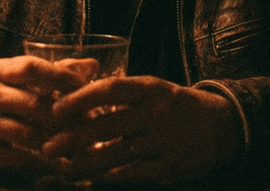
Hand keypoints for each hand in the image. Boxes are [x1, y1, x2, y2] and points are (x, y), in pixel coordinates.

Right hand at [0, 56, 87, 176]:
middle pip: (34, 104)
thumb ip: (51, 71)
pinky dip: (40, 162)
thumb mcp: (10, 77)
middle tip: (89, 123)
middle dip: (65, 116)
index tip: (84, 86)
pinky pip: (15, 158)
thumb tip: (92, 66)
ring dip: (56, 141)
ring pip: (27, 134)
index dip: (60, 76)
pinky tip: (57, 163)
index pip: (30, 68)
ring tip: (77, 145)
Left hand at [43, 76, 241, 183]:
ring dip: (86, 165)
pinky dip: (110, 178)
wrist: (222, 126)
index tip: (55, 110)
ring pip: (116, 154)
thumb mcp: (153, 90)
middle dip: (73, 138)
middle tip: (47, 147)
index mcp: (150, 88)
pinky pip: (133, 174)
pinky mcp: (169, 165)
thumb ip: (121, 95)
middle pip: (107, 125)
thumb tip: (74, 97)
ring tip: (64, 170)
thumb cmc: (175, 105)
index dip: (79, 99)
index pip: (109, 90)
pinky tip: (92, 180)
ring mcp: (164, 140)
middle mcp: (157, 111)